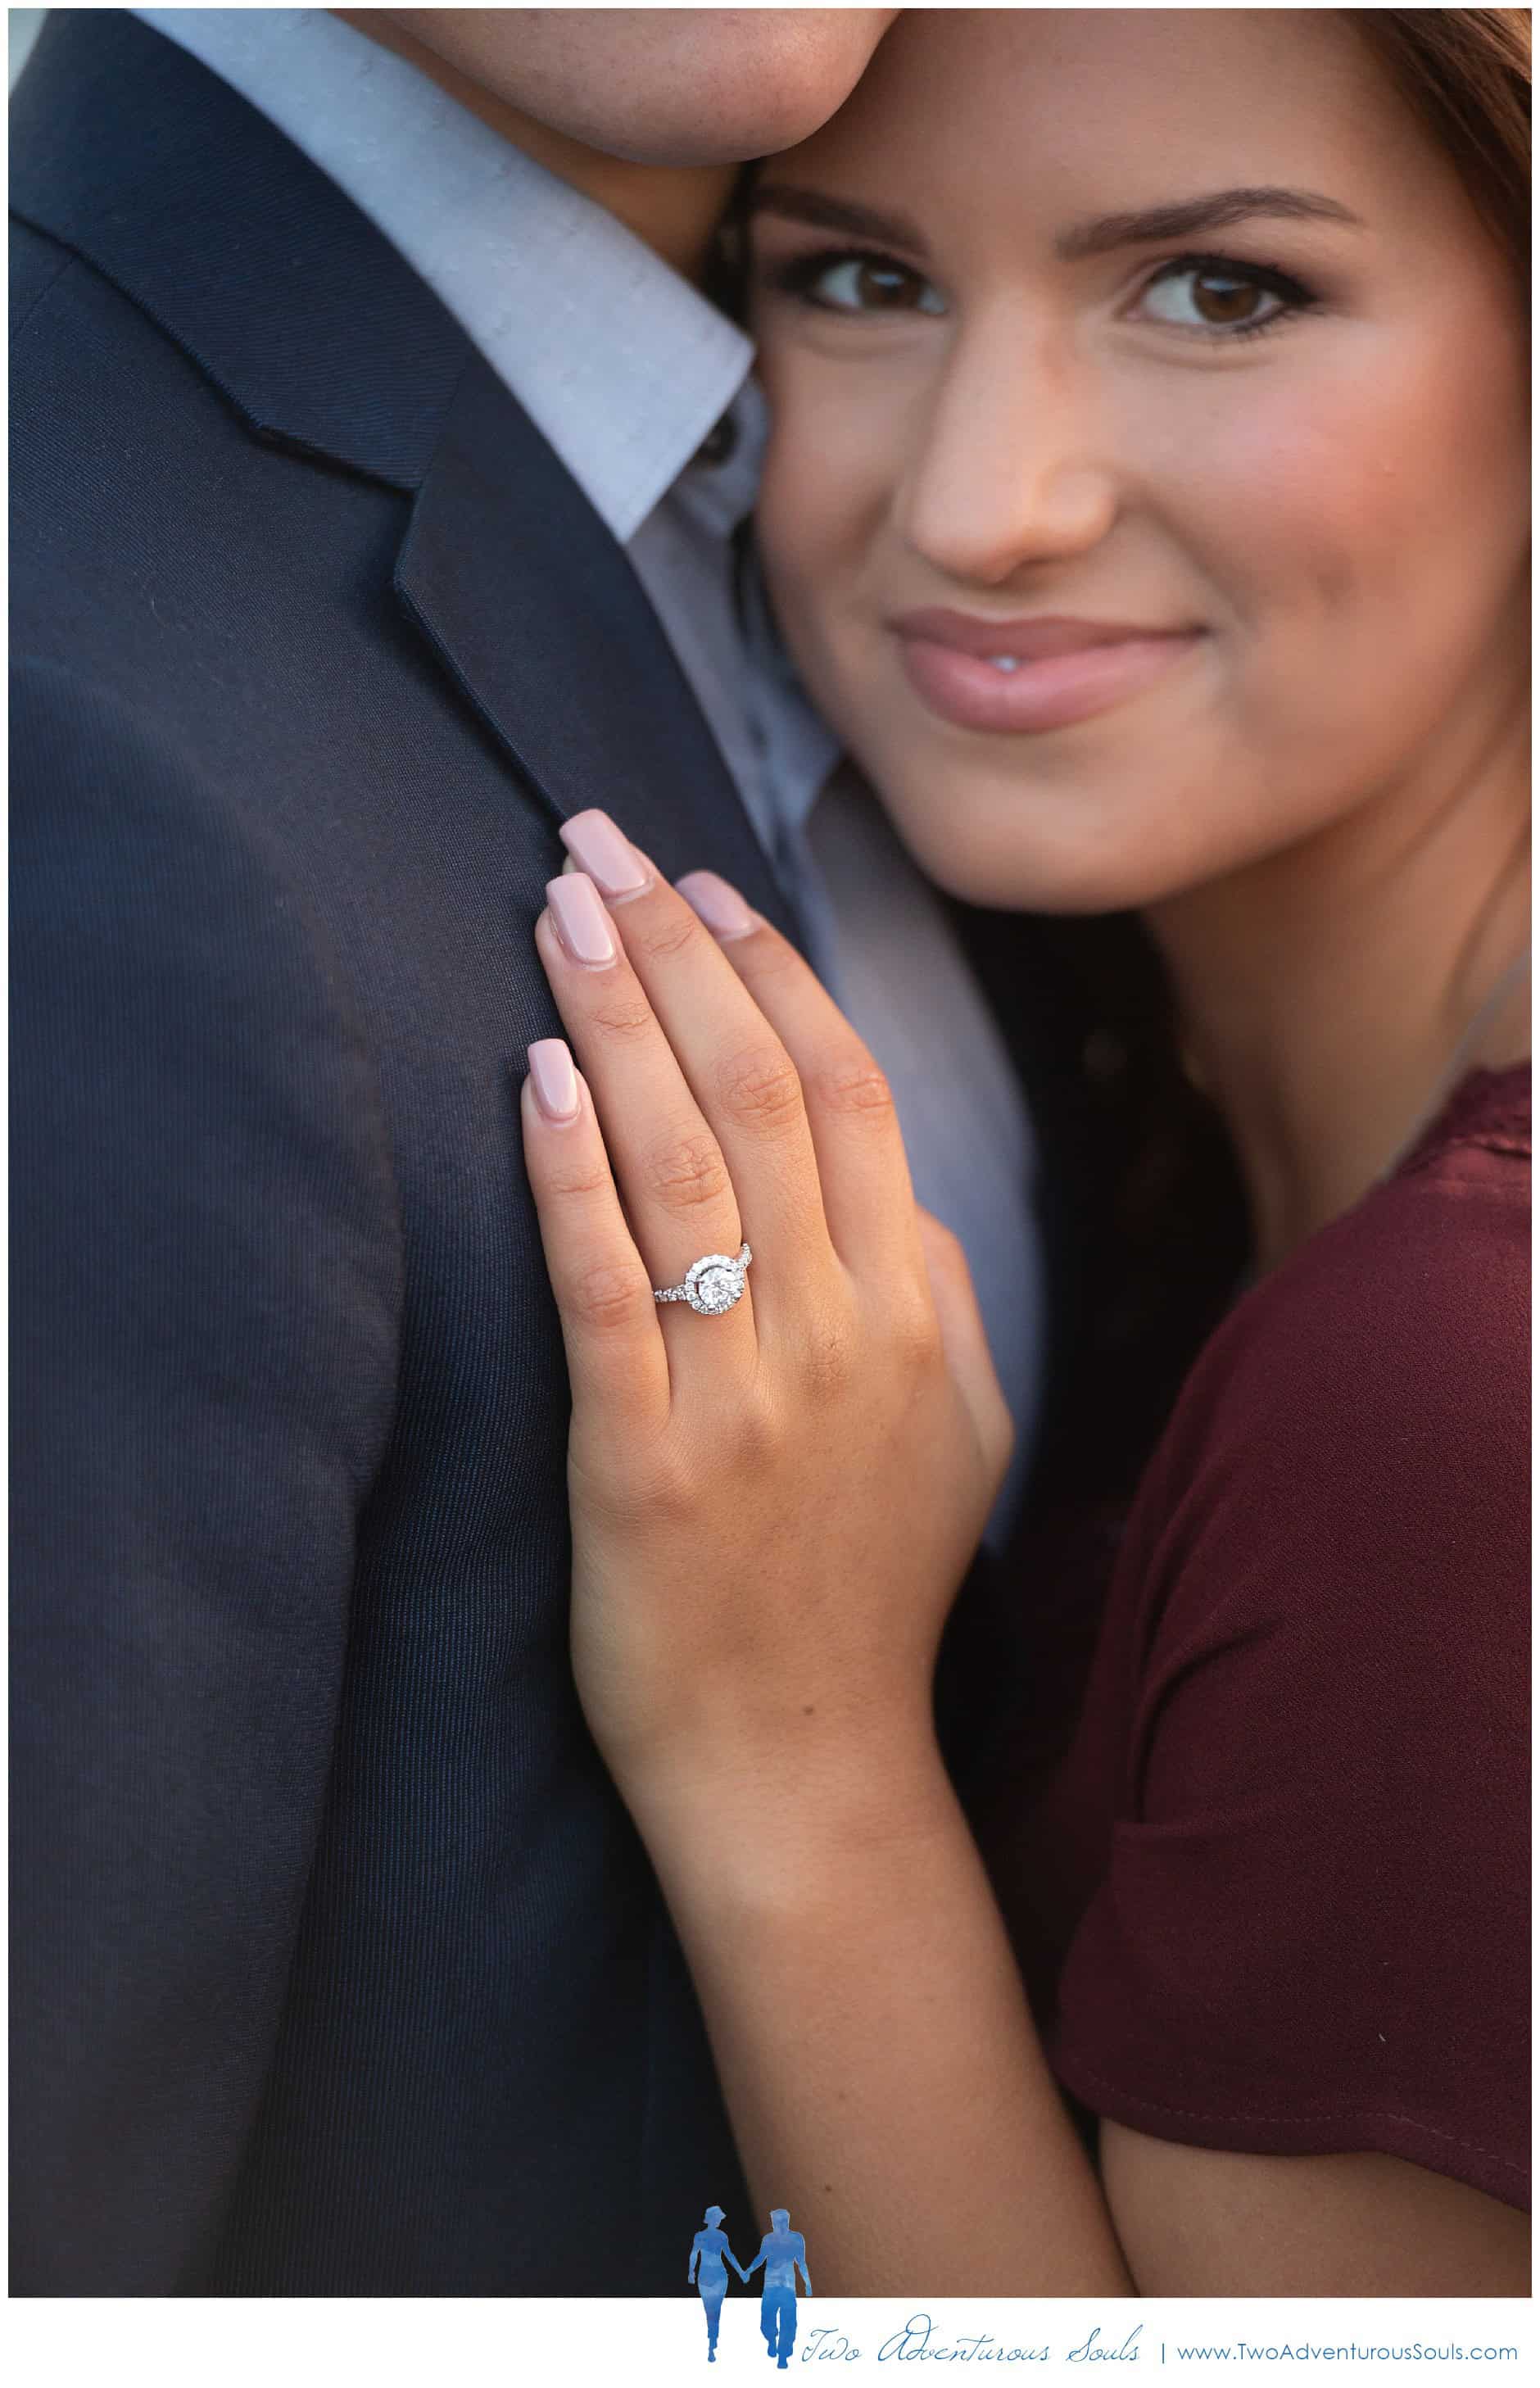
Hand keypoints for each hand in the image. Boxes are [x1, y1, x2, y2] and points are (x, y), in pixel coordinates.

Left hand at [519, 809, 1012, 1849]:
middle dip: (676, 949)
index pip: (851, 1093)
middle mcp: (842, 1335)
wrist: (809, 1766)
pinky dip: (570, 1172)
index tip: (704, 884)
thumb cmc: (866, 1592)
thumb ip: (934, 1293)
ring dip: (616, 1019)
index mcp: (916, 1312)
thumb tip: (887, 1180)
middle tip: (598, 842)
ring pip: (687, 1162)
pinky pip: (607, 1289)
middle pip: (765, 1092)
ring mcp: (747, 1398)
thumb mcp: (959, 1433)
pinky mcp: (647, 1465)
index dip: (774, 971)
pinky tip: (531, 1077)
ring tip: (558, 909)